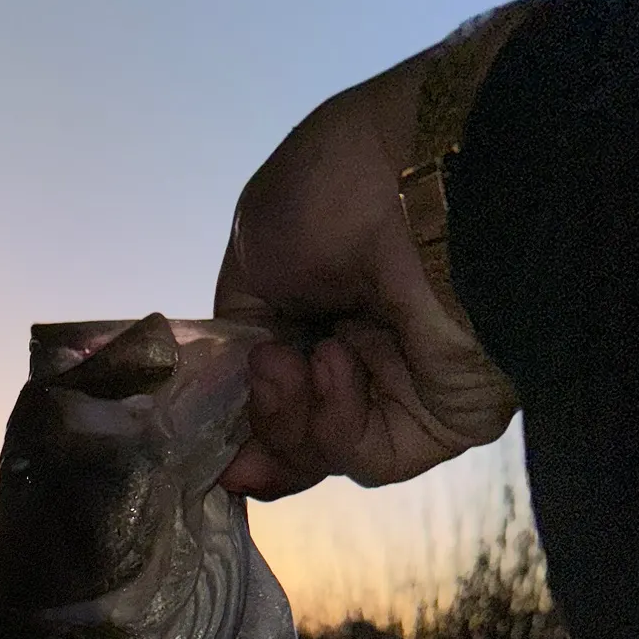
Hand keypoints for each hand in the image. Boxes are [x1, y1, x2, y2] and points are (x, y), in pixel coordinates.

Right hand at [214, 48, 518, 498]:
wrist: (429, 184)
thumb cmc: (335, 195)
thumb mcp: (255, 253)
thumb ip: (242, 333)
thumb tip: (245, 386)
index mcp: (323, 306)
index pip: (274, 384)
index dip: (234, 411)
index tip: (199, 427)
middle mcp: (364, 351)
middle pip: (291, 430)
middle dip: (257, 425)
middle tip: (250, 387)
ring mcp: (401, 390)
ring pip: (320, 450)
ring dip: (287, 417)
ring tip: (288, 365)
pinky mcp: (439, 423)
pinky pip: (366, 454)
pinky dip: (335, 422)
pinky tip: (334, 365)